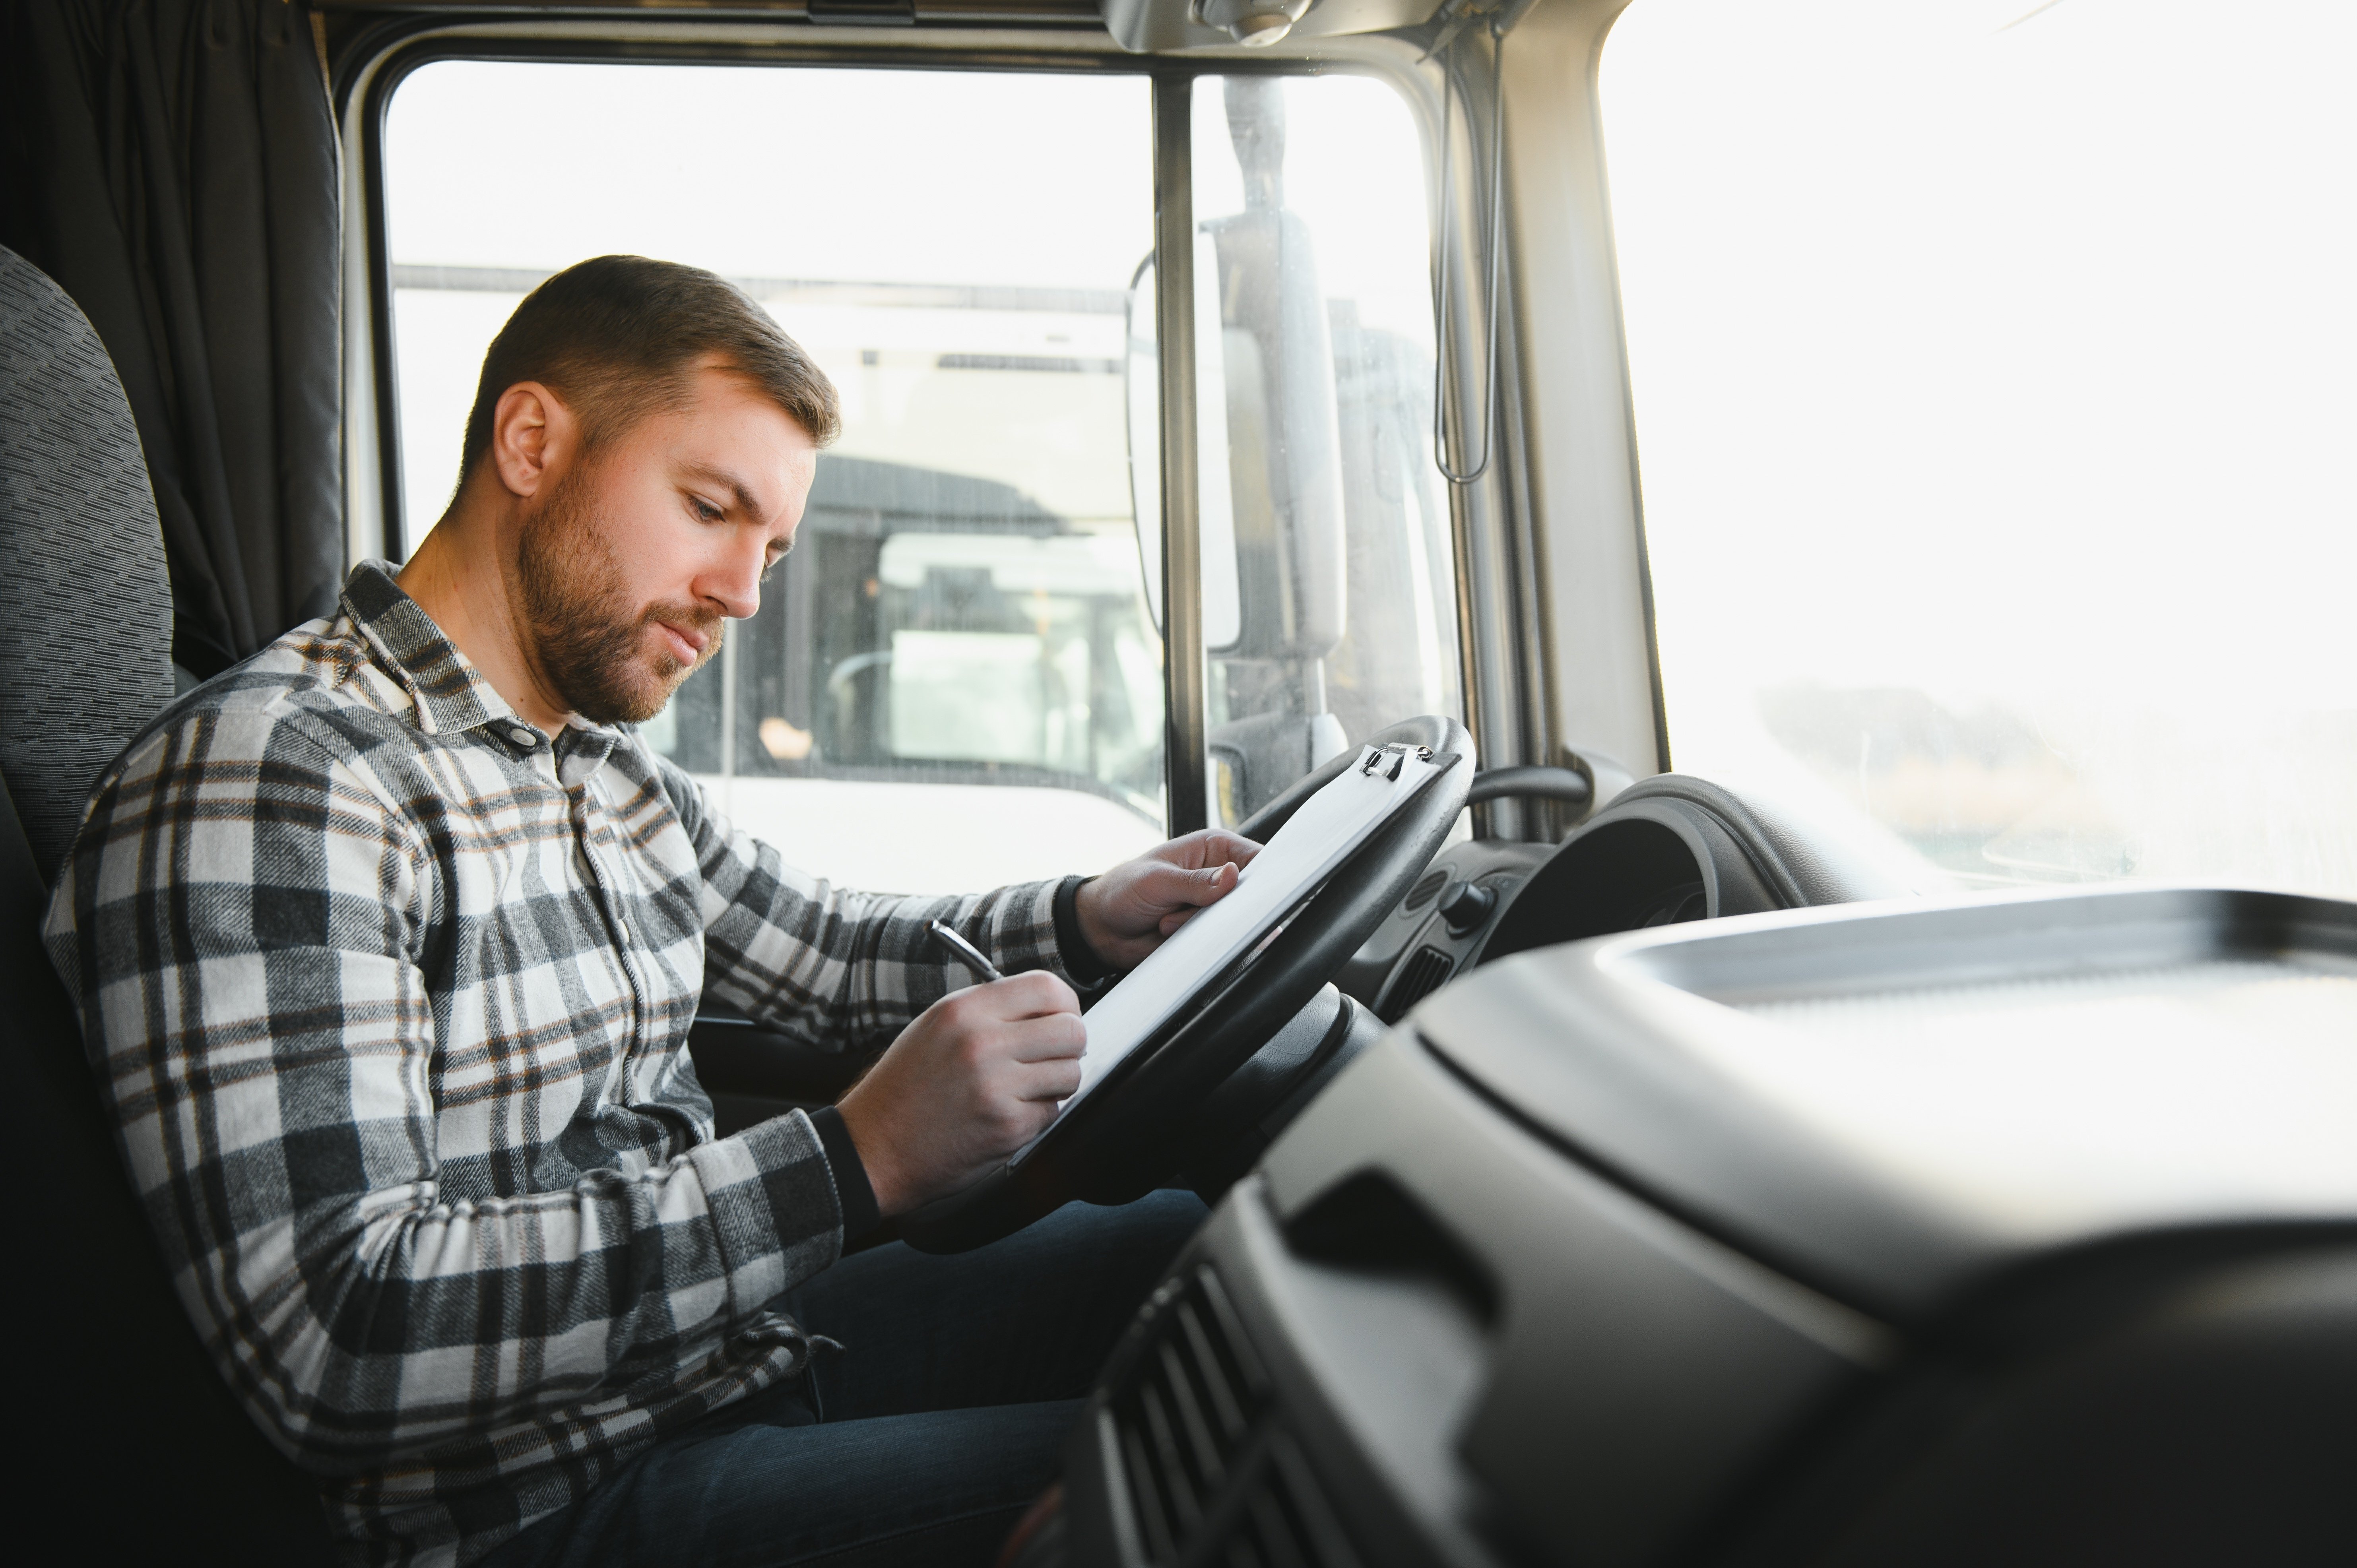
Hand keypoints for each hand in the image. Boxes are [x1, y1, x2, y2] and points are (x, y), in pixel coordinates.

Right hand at [835, 972, 1084, 1215]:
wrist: (874, 1149)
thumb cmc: (905, 1089)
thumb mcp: (937, 1028)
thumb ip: (991, 1012)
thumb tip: (1049, 1008)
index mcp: (964, 1010)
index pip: (1048, 988)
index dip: (1064, 1005)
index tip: (1059, 1019)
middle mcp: (983, 1043)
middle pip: (1072, 1030)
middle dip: (1068, 1046)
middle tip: (1049, 1057)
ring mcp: (997, 1086)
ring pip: (1070, 1072)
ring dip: (1055, 1083)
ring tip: (1023, 1088)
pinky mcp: (1008, 1126)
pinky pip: (1052, 1111)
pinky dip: (1036, 1115)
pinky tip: (1004, 1115)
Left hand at [1075, 829, 1262, 970]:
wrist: (1101, 929)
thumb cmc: (1122, 890)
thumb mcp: (1156, 881)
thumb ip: (1194, 882)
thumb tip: (1231, 876)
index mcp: (1212, 848)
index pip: (1254, 857)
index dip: (1264, 875)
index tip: (1254, 893)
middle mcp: (1218, 876)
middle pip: (1251, 894)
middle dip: (1226, 908)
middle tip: (1194, 910)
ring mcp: (1214, 907)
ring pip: (1235, 923)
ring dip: (1205, 928)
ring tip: (1168, 922)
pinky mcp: (1207, 933)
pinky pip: (1221, 942)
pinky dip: (1202, 944)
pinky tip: (1173, 934)